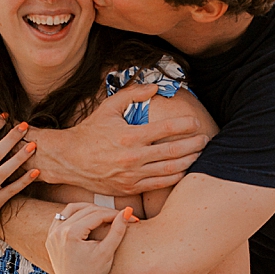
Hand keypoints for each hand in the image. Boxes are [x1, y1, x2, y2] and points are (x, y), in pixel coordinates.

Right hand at [33, 88, 208, 193]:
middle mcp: (133, 157)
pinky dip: (175, 176)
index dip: (186, 124)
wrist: (69, 159)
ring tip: (199, 153)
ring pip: (170, 169)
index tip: (194, 121)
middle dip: (194, 144)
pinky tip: (184, 169)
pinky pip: (159, 183)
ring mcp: (132, 175)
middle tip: (205, 138)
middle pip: (174, 151)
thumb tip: (155, 86)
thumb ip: (132, 94)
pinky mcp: (129, 187)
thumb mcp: (108, 107)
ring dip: (189, 161)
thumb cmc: (89, 131)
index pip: (167, 128)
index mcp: (130, 135)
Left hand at [46, 202, 132, 273]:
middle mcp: (58, 232)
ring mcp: (52, 234)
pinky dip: (74, 215)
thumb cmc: (94, 273)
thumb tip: (128, 210)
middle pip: (85, 211)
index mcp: (71, 234)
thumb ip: (117, 230)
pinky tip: (87, 217)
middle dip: (104, 212)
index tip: (129, 216)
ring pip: (71, 210)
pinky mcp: (50, 238)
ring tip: (104, 213)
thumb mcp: (107, 252)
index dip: (115, 214)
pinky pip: (61, 218)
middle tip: (120, 215)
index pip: (97, 215)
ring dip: (88, 209)